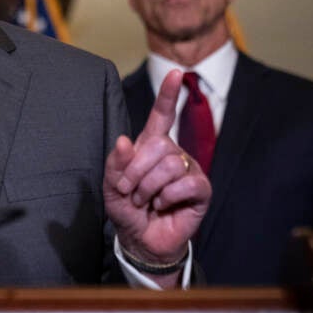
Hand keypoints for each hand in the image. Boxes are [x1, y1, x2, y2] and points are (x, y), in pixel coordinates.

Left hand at [104, 70, 210, 275]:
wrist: (141, 239)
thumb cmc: (126, 207)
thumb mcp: (112, 185)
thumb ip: (115, 163)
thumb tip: (124, 140)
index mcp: (151, 145)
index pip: (162, 115)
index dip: (169, 95)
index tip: (176, 73)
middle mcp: (172, 153)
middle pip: (159, 145)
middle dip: (136, 170)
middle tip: (129, 191)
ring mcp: (188, 169)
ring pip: (170, 165)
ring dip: (149, 187)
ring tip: (145, 200)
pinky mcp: (201, 189)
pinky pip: (186, 183)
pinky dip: (168, 197)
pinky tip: (163, 205)